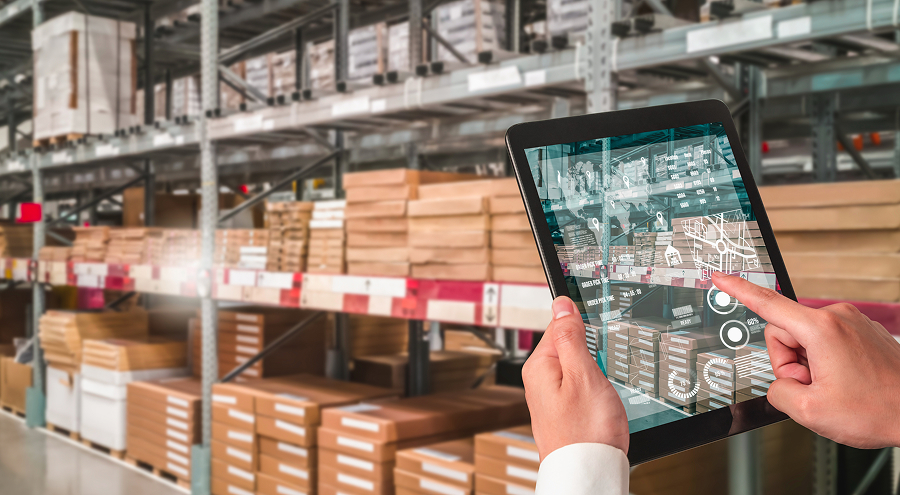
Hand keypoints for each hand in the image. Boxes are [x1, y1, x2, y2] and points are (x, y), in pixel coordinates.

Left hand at [523, 296, 628, 460]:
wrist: (588, 474)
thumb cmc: (586, 432)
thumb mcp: (583, 374)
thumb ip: (571, 337)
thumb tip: (561, 304)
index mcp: (539, 365)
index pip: (560, 324)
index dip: (584, 324)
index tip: (600, 329)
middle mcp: (539, 379)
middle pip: (569, 345)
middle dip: (590, 350)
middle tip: (604, 368)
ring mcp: (551, 396)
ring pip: (576, 367)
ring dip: (594, 370)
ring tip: (603, 388)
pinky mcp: (562, 410)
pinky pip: (579, 386)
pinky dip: (593, 387)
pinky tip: (601, 400)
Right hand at [712, 272, 899, 448]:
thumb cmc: (880, 410)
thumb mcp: (810, 412)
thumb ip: (777, 393)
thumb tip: (781, 385)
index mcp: (821, 329)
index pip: (767, 304)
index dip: (738, 290)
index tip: (721, 278)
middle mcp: (837, 318)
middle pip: (784, 333)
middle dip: (790, 363)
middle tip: (813, 388)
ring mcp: (852, 322)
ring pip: (805, 341)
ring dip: (810, 366)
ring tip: (835, 388)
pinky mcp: (861, 332)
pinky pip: (826, 343)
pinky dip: (826, 363)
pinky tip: (846, 383)